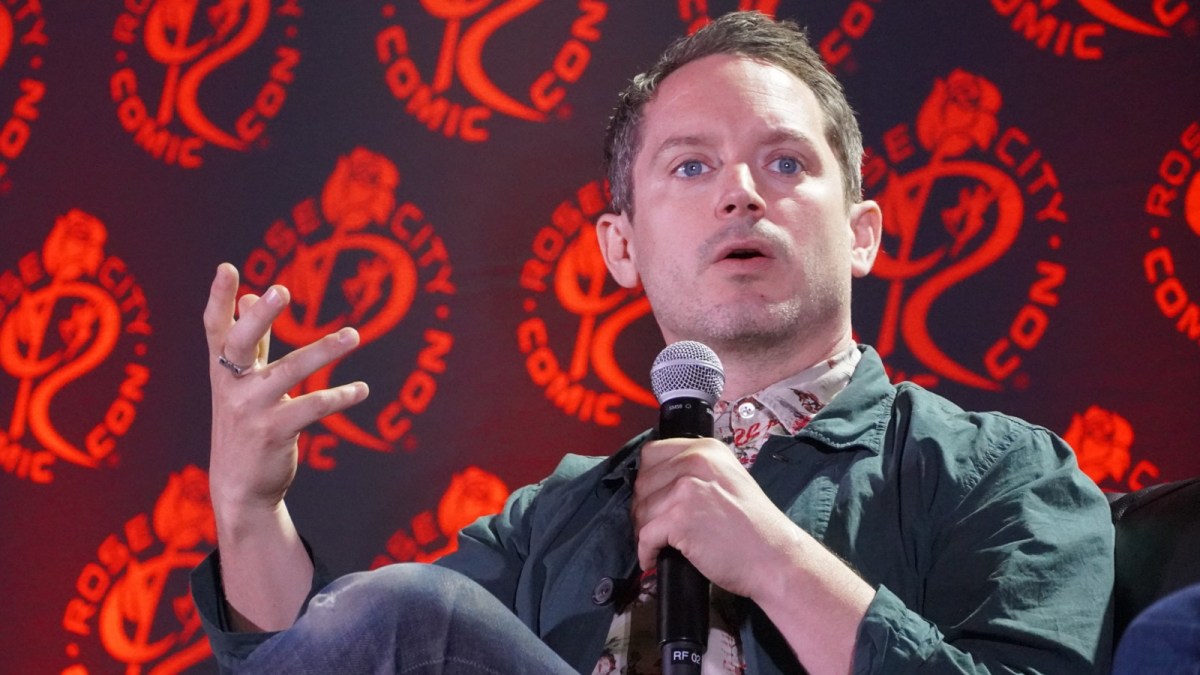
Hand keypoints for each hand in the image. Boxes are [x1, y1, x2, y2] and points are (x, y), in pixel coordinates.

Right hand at [203, 263, 368, 522]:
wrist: (240, 487)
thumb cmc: (244, 424)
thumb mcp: (239, 382)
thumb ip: (250, 342)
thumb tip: (248, 295)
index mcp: (222, 370)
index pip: (215, 328)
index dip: (219, 298)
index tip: (227, 267)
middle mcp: (231, 386)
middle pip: (241, 343)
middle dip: (260, 317)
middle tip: (280, 290)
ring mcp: (250, 410)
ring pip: (290, 372)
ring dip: (324, 350)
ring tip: (354, 335)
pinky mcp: (274, 432)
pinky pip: (312, 407)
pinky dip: (340, 396)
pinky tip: (361, 389)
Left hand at [632, 437, 801, 600]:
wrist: (775, 557)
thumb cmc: (754, 527)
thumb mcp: (728, 478)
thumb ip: (696, 471)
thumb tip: (658, 483)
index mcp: (706, 448)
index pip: (652, 454)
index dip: (649, 480)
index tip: (654, 499)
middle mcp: (694, 461)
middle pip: (642, 483)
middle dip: (644, 509)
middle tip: (656, 528)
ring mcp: (686, 488)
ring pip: (641, 510)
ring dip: (645, 532)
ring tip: (660, 545)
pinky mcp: (679, 518)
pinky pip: (644, 536)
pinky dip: (646, 552)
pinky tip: (655, 559)